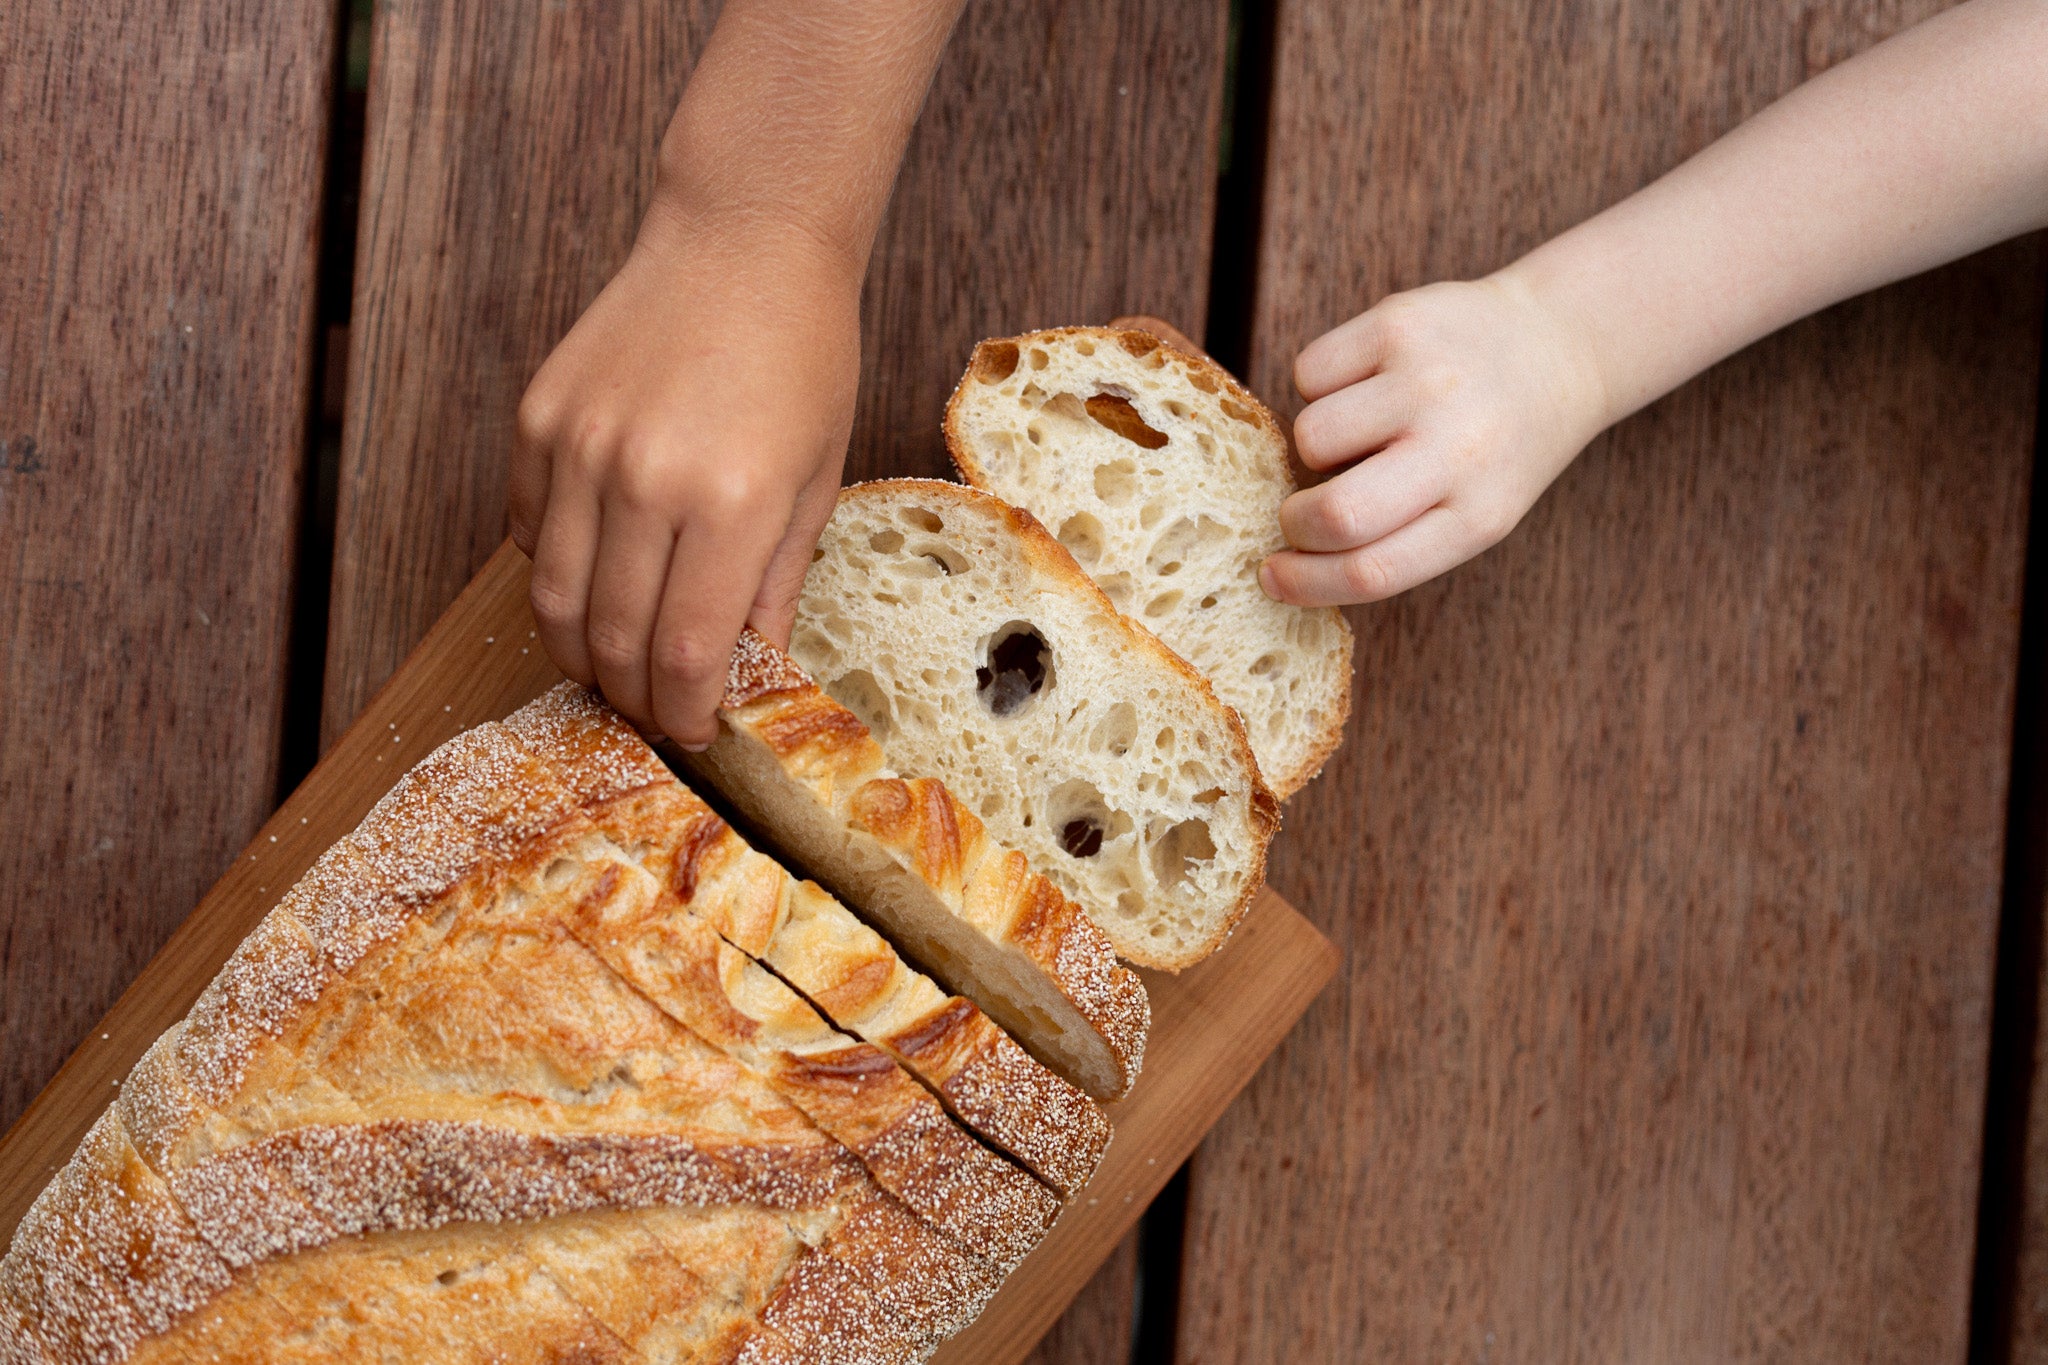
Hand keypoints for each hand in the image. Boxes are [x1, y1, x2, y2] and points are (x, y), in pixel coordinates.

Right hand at [508, 204, 860, 746]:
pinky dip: (552, 575)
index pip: (685, 655)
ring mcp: (579, 446)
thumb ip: (773, 585)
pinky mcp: (537, 419)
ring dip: (579, 652)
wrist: (745, 240)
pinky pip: (524, 531)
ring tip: (612, 668)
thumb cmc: (801, 356)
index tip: (693, 733)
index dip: (683, 715)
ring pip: (552, 598)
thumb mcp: (817, 480)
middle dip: (631, 697)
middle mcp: (643, 479)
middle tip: (652, 713)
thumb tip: (750, 676)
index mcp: (730, 502)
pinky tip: (591, 583)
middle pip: (611, 639)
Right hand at [1261, 274, 1607, 606]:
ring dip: (1315, 443)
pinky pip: (1309, 372)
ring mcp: (1428, 380)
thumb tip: (1290, 557)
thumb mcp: (1478, 511)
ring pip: (1310, 434)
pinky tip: (1364, 382)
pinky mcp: (1399, 323)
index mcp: (1480, 513)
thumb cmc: (1499, 446)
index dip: (1305, 584)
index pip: (1374, 571)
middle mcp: (1460, 446)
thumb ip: (1399, 540)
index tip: (1272, 578)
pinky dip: (1321, 385)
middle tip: (1300, 513)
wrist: (1557, 345)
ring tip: (1359, 431)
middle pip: (1338, 513)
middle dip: (1295, 521)